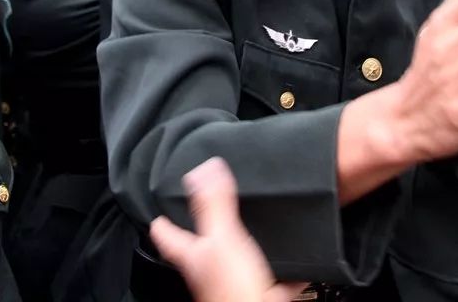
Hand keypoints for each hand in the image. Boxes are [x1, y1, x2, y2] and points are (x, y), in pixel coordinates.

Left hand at [150, 158, 309, 301]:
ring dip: (247, 247)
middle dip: (207, 230)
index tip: (159, 211)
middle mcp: (210, 270)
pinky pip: (275, 279)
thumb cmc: (234, 292)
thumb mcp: (223, 237)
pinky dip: (286, 271)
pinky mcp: (260, 293)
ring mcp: (234, 283)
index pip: (168, 234)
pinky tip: (298, 264)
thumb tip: (206, 168)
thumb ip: (214, 204)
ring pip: (238, 261)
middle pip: (203, 247)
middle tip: (210, 211)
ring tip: (256, 228)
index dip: (162, 222)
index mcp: (195, 255)